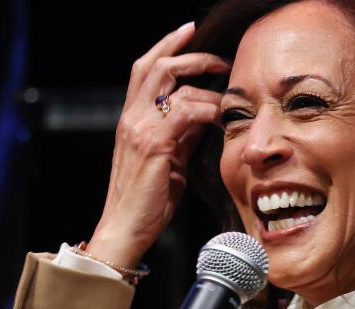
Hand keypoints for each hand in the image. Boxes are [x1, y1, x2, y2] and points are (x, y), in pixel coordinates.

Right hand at [88, 21, 230, 267]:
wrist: (125, 229)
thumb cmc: (148, 200)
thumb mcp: (170, 159)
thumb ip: (183, 134)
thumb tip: (206, 114)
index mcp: (132, 119)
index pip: (145, 70)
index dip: (168, 47)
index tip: (192, 33)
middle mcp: (131, 117)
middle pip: (156, 65)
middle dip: (190, 53)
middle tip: (221, 57)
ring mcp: (139, 128)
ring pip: (171, 81)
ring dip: (205, 82)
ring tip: (229, 91)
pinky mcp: (153, 144)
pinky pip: (184, 111)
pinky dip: (208, 108)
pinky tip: (223, 117)